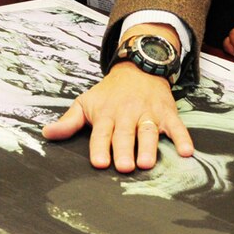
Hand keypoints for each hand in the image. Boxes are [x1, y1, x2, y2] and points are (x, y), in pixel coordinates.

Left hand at [42, 23, 192, 171]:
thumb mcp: (86, 102)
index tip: (98, 162)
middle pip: (125, 134)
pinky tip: (186, 151)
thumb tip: (46, 133)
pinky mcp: (167, 112)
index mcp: (106, 114)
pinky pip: (176, 126)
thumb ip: (68, 121)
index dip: (100, 147)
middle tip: (124, 166)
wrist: (138, 67)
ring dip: (148, 146)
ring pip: (148, 130)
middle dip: (124, 149)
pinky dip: (182, 137)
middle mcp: (127, 113)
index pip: (101, 133)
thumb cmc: (109, 93)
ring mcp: (148, 113)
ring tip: (147, 162)